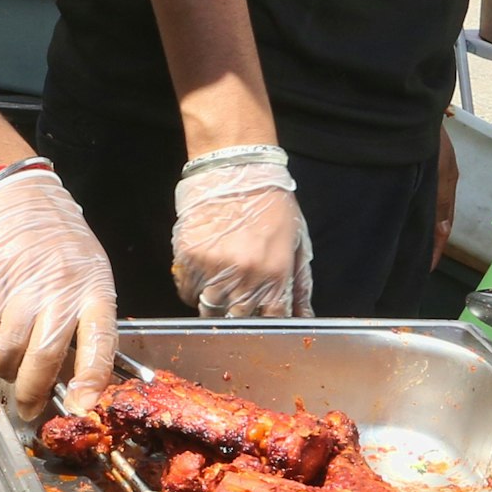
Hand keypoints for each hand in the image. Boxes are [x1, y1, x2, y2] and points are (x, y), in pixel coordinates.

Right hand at [0, 167, 120, 420]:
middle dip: (33, 393)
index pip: (100, 343)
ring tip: (5, 367)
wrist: (14, 191)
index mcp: (95, 288)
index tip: (82, 406)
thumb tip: (77, 370)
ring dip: (4, 368)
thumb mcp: (88, 268)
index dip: (92, 380)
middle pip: (47, 356)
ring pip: (10, 351)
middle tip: (27, 410)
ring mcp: (24, 285)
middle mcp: (62, 289)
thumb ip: (86, 313)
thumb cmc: (57, 235)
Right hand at [173, 152, 314, 317]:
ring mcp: (214, 267)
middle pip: (236, 319)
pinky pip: (186, 290)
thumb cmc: (271, 202)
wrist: (235, 170)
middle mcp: (245, 275)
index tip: (260, 316)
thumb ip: (300, 284)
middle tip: (236, 300)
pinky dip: (192, 289)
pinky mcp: (189, 257)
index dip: (265, 321)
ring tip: (218, 285)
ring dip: (213, 304)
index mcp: (276, 273)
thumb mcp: (297, 241)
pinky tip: (202, 274)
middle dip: (237, 315)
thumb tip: (305, 317)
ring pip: (208, 308)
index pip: (271, 319)